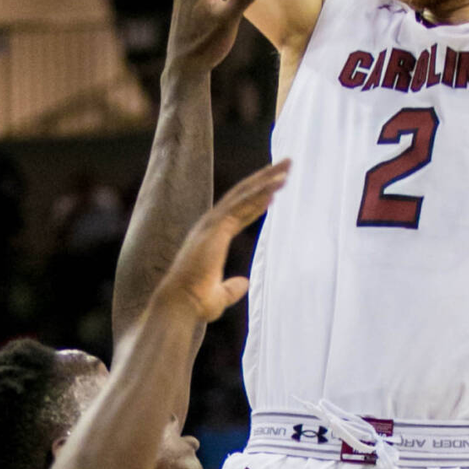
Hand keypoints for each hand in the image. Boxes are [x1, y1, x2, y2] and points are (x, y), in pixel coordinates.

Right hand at [154, 159, 287, 323]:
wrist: (180, 304)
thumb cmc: (195, 303)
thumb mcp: (220, 296)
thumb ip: (232, 288)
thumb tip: (245, 283)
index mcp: (211, 238)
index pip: (239, 212)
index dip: (258, 199)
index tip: (275, 188)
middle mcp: (210, 226)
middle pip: (242, 194)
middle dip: (264, 178)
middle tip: (286, 164)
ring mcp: (212, 224)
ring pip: (244, 194)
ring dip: (266, 179)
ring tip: (287, 165)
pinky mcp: (216, 228)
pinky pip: (242, 205)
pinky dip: (260, 193)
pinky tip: (277, 185)